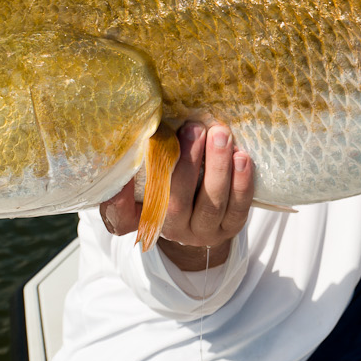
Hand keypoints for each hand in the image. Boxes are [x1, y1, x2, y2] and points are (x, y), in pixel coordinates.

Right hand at [98, 121, 253, 270]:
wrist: (200, 216)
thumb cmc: (170, 186)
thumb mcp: (149, 179)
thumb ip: (142, 163)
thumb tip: (141, 130)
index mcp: (143, 217)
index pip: (121, 216)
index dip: (118, 199)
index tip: (123, 173)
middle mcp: (171, 228)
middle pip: (176, 202)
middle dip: (186, 163)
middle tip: (194, 129)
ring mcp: (202, 231)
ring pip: (211, 204)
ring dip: (218, 167)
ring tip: (221, 135)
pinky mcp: (230, 228)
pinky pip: (238, 209)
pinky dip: (241, 183)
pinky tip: (242, 157)